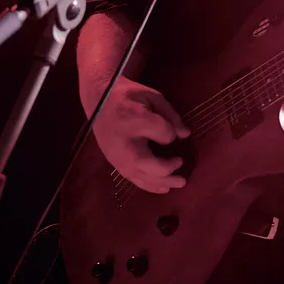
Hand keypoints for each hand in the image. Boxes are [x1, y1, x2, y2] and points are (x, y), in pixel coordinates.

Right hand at [92, 77, 190, 193]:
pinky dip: (150, 185)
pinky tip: (164, 188)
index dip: (171, 133)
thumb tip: (185, 135)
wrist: (98, 99)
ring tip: (181, 182)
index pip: (161, 131)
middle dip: (168, 168)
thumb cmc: (129, 95)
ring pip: (140, 176)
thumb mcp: (152, 96)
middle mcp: (124, 141)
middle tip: (182, 162)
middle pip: (147, 163)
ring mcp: (117, 155)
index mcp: (134, 118)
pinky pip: (133, 179)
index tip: (172, 130)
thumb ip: (170, 115)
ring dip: (162, 182)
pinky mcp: (114, 162)